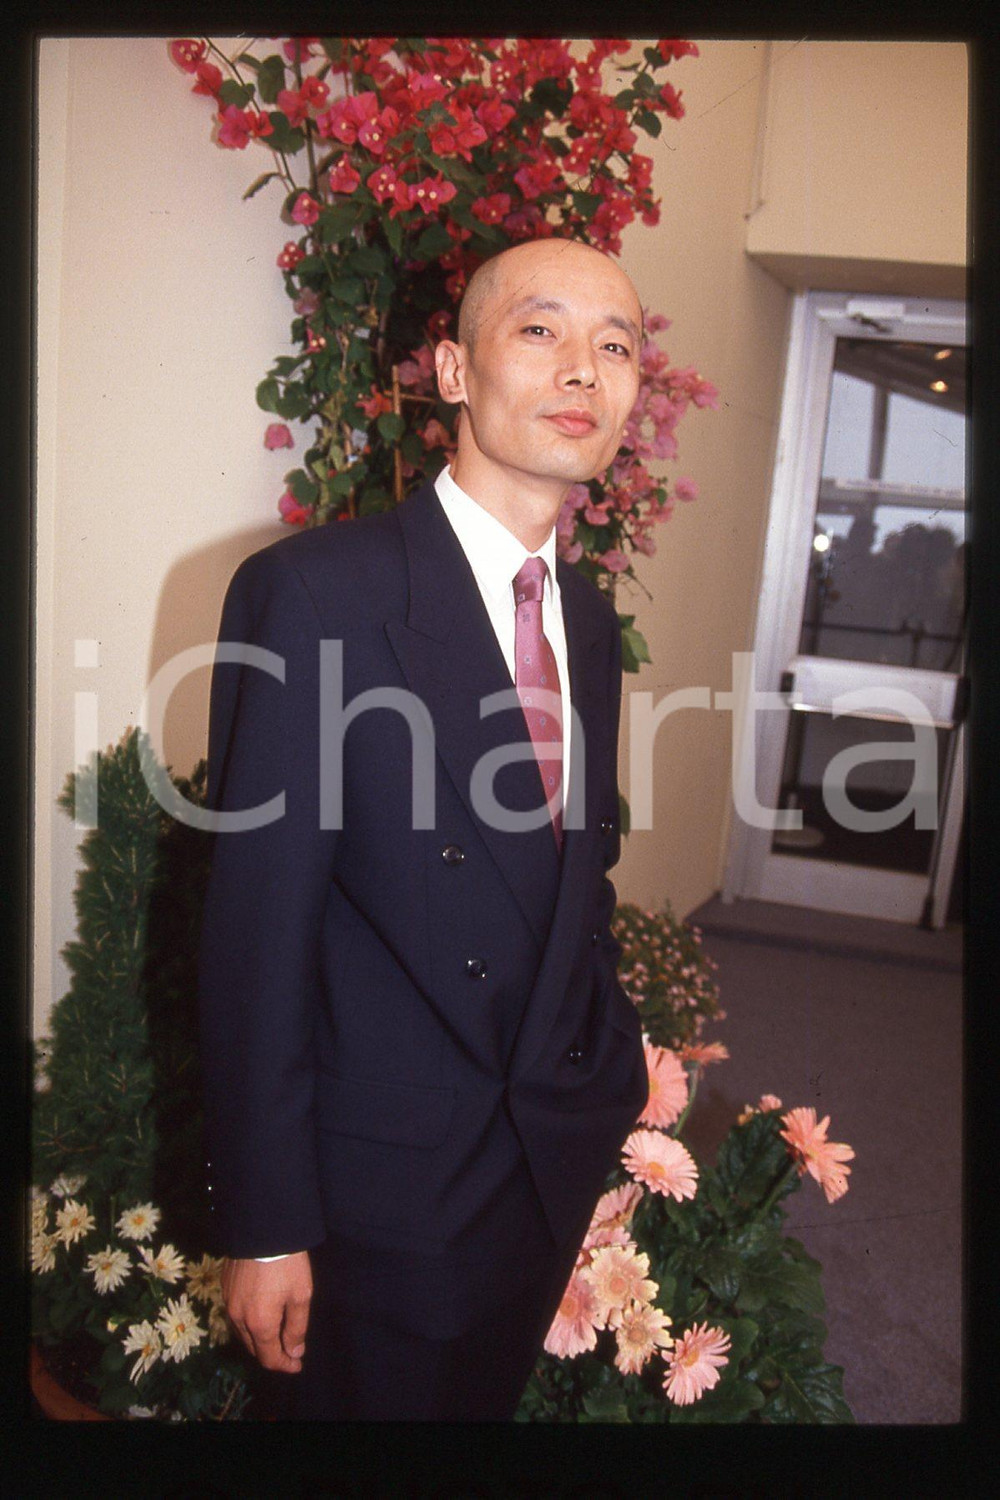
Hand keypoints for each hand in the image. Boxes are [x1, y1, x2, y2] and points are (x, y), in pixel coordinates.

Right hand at [221, 1251, 312, 1372]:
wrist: (262, 1228)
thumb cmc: (287, 1263)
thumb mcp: (300, 1295)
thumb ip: (297, 1328)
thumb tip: (294, 1352)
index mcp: (260, 1324)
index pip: (269, 1358)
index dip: (285, 1365)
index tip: (297, 1364)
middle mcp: (239, 1318)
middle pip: (254, 1348)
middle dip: (271, 1354)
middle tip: (289, 1351)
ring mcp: (228, 1302)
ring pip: (242, 1333)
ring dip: (258, 1339)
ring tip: (275, 1335)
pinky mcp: (225, 1287)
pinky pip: (235, 1315)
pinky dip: (248, 1322)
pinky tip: (259, 1313)